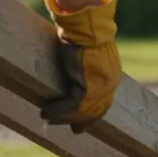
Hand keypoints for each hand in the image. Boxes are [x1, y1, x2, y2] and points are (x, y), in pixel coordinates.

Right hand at [40, 0, 122, 132]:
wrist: (86, 27)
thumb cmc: (83, 35)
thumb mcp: (88, 54)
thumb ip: (87, 67)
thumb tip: (76, 72)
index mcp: (111, 77)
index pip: (104, 102)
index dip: (93, 114)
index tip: (83, 123)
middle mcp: (109, 85)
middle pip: (95, 110)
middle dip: (81, 121)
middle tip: (71, 129)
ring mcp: (100, 88)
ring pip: (81, 111)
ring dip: (63, 116)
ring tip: (48, 118)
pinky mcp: (88, 88)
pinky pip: (72, 106)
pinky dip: (58, 110)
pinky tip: (45, 112)